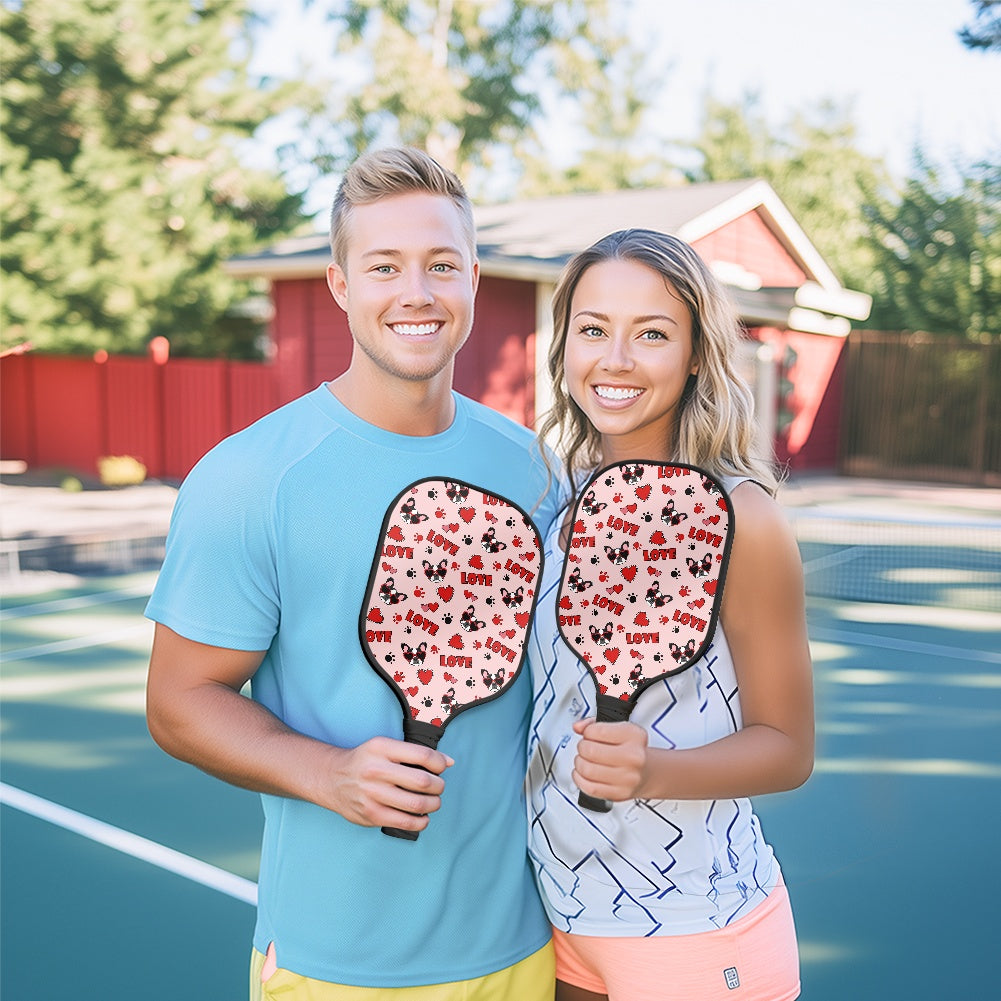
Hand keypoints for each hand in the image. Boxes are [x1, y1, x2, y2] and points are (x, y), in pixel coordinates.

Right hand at [325, 736, 453, 831]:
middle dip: (438, 786)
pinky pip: (405, 822)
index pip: (423, 755)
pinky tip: (422, 816)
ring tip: (433, 802)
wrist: (332, 778)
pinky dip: (421, 821)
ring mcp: (372, 794)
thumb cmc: (365, 761)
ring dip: (433, 804)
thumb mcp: (385, 746)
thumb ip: (415, 753)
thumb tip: (448, 762)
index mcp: (382, 748)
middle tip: (438, 787)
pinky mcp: (371, 814)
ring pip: (417, 803)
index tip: (441, 768)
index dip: (439, 763)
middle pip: (422, 781)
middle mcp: (376, 770)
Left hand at [572, 719, 649, 802]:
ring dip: (579, 763)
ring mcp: (627, 777)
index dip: (587, 732)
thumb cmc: (630, 749)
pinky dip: (579, 779)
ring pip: (587, 770)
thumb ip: (594, 723)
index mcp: (634, 736)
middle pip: (590, 751)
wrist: (646, 772)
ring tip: (584, 760)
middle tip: (585, 747)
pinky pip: (590, 788)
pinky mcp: (620, 794)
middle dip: (582, 747)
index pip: (598, 731)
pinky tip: (583, 774)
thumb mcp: (618, 728)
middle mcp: (634, 757)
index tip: (589, 734)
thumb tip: (577, 727)